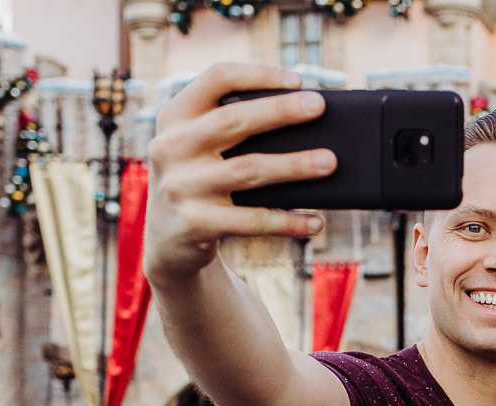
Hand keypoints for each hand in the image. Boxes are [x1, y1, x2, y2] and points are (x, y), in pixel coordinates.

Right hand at [144, 65, 331, 286]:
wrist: (166, 240)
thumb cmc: (200, 181)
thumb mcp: (199, 147)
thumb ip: (231, 129)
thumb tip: (302, 121)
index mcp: (176, 116)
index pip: (216, 79)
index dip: (258, 74)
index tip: (298, 80)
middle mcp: (172, 147)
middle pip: (233, 120)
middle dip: (281, 111)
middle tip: (319, 107)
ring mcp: (182, 186)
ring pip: (249, 170)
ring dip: (294, 165)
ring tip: (330, 162)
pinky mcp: (195, 224)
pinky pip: (253, 220)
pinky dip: (289, 221)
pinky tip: (316, 221)